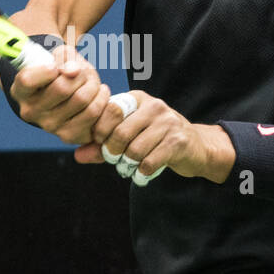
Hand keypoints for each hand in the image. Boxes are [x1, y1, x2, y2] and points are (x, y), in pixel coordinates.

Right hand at [11, 44, 111, 145]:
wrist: (64, 94)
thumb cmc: (59, 70)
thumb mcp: (56, 56)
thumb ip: (63, 57)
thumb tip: (73, 71)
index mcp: (21, 91)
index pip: (28, 80)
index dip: (45, 70)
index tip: (55, 66)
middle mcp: (31, 112)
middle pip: (62, 88)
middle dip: (80, 73)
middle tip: (83, 71)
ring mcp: (49, 126)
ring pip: (81, 100)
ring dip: (93, 85)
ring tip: (92, 81)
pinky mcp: (69, 135)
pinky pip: (93, 114)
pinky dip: (101, 99)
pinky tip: (99, 93)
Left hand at [74, 91, 234, 182]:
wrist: (195, 147)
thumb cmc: (155, 140)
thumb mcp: (128, 137)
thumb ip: (101, 145)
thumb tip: (77, 156)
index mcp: (138, 99)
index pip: (110, 110)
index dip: (100, 131)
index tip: (101, 144)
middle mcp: (154, 106)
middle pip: (120, 133)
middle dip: (112, 152)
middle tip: (115, 161)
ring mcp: (168, 123)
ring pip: (135, 150)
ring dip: (127, 165)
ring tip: (129, 168)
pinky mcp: (178, 142)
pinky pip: (149, 162)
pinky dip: (141, 174)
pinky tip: (142, 175)